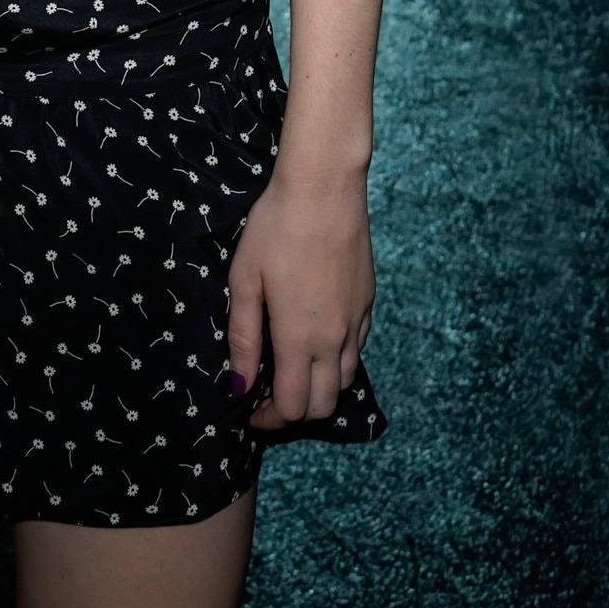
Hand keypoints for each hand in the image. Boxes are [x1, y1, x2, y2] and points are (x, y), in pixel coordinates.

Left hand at [227, 167, 374, 431]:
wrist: (324, 187)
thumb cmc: (275, 228)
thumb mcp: (245, 280)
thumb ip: (243, 337)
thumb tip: (239, 385)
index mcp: (299, 338)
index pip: (292, 408)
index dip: (269, 420)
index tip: (249, 411)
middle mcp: (334, 339)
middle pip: (325, 406)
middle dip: (296, 414)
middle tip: (269, 398)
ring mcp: (357, 321)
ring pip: (347, 381)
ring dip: (320, 389)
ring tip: (293, 371)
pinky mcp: (369, 302)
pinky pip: (358, 349)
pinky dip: (338, 360)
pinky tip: (316, 339)